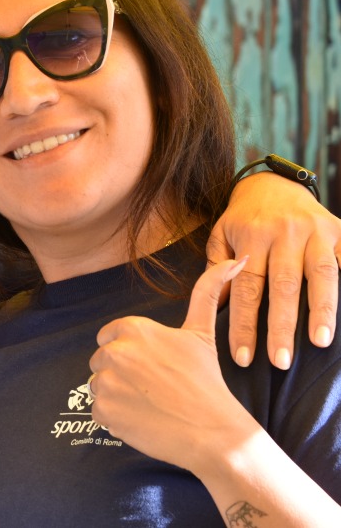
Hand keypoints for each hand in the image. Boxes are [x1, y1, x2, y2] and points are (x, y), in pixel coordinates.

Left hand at [89, 258, 255, 471]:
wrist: (212, 431)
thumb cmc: (206, 381)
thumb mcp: (203, 332)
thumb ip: (208, 291)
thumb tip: (234, 259)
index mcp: (133, 329)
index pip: (108, 336)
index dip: (128, 352)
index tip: (149, 365)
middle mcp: (115, 352)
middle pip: (101, 361)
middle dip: (120, 373)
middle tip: (152, 387)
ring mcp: (106, 383)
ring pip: (98, 386)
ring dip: (116, 395)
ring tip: (148, 402)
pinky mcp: (103, 410)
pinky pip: (97, 411)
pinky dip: (114, 417)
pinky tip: (140, 418)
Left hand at [209, 172, 340, 368]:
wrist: (273, 183)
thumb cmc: (243, 218)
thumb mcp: (221, 236)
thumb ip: (217, 270)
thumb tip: (215, 311)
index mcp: (252, 236)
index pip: (246, 288)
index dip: (244, 324)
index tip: (243, 356)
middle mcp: (285, 233)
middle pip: (283, 285)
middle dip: (282, 326)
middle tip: (280, 360)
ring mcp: (316, 231)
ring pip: (322, 274)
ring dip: (322, 310)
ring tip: (320, 342)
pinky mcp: (340, 231)